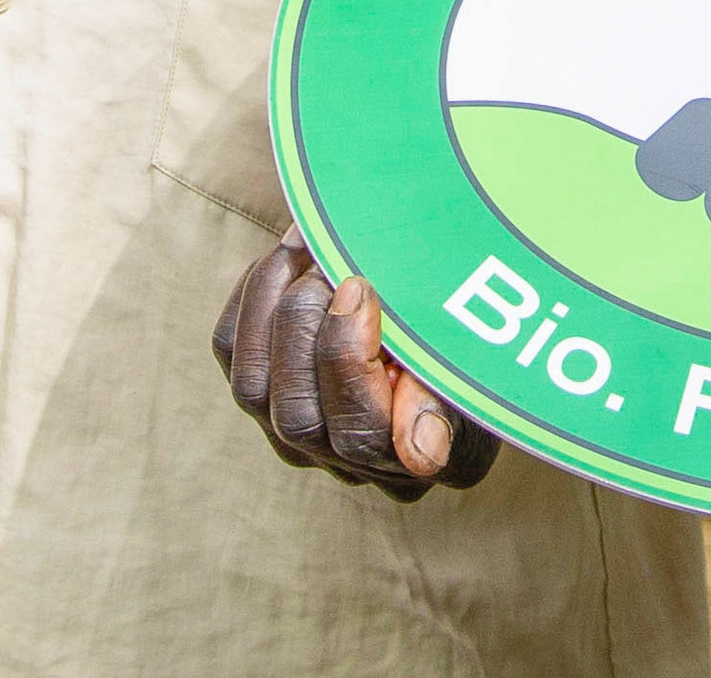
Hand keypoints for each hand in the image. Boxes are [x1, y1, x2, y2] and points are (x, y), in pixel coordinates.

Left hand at [215, 234, 499, 497]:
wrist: (447, 302)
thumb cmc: (471, 325)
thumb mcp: (478, 348)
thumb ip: (445, 391)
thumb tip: (423, 453)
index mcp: (420, 458)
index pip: (362, 436)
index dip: (347, 365)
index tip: (360, 292)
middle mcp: (353, 462)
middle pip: (298, 417)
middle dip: (305, 326)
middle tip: (330, 264)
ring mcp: (302, 436)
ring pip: (253, 387)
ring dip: (274, 304)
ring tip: (308, 247)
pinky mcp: (263, 396)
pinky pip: (232, 351)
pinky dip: (254, 296)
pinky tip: (289, 258)